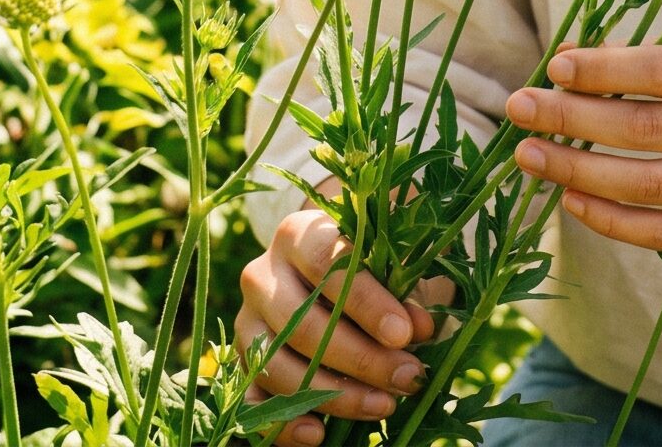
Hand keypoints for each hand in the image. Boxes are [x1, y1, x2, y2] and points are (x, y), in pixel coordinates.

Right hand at [235, 185, 458, 446]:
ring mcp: (248, 320)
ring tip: (384, 404)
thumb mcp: (391, 261)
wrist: (330, 263)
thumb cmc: (369, 257)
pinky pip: (253, 399)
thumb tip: (420, 331)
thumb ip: (405, 289)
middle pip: (305, 323)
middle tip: (408, 377)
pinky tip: (319, 434)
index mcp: (299, 234)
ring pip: (282, 365)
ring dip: (336, 393)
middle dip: (361, 357)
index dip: (366, 301)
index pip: (327, 264)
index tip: (405, 334)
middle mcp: (263, 275)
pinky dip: (283, 423)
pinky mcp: (242, 362)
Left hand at [504, 34, 661, 251]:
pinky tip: (570, 197)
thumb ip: (656, 58)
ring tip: (530, 155)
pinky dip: (609, 218)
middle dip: (575, 118)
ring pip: (647, 186)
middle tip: (521, 107)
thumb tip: (572, 60)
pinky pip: (660, 233)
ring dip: (578, 170)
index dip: (606, 70)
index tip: (556, 66)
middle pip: (648, 130)